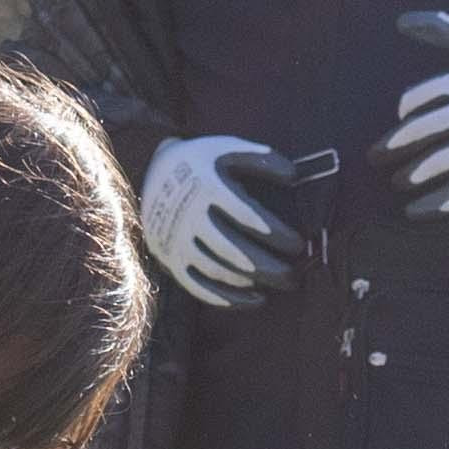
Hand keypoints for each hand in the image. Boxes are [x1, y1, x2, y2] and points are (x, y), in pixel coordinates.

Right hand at [136, 135, 311, 308]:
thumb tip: (294, 176)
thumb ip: (262, 159)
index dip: (277, 235)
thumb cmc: (201, 161)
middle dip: (269, 268)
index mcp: (207, 187)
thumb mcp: (227, 148)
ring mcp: (177, 241)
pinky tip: (256, 300)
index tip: (299, 245)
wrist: (149, 171)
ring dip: (251, 283)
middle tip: (293, 276)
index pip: (248, 218)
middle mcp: (190, 216)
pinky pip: (198, 286)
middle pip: (234, 251)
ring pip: (217, 271)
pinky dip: (227, 298)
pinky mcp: (170, 259)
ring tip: (278, 284)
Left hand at [382, 13, 448, 213]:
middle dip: (390, 147)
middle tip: (373, 158)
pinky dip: (436, 204)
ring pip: (436, 163)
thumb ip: (441, 29)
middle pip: (420, 131)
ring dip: (410, 176)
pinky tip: (414, 211)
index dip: (404, 108)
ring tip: (397, 181)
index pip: (417, 97)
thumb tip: (400, 21)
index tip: (402, 116)